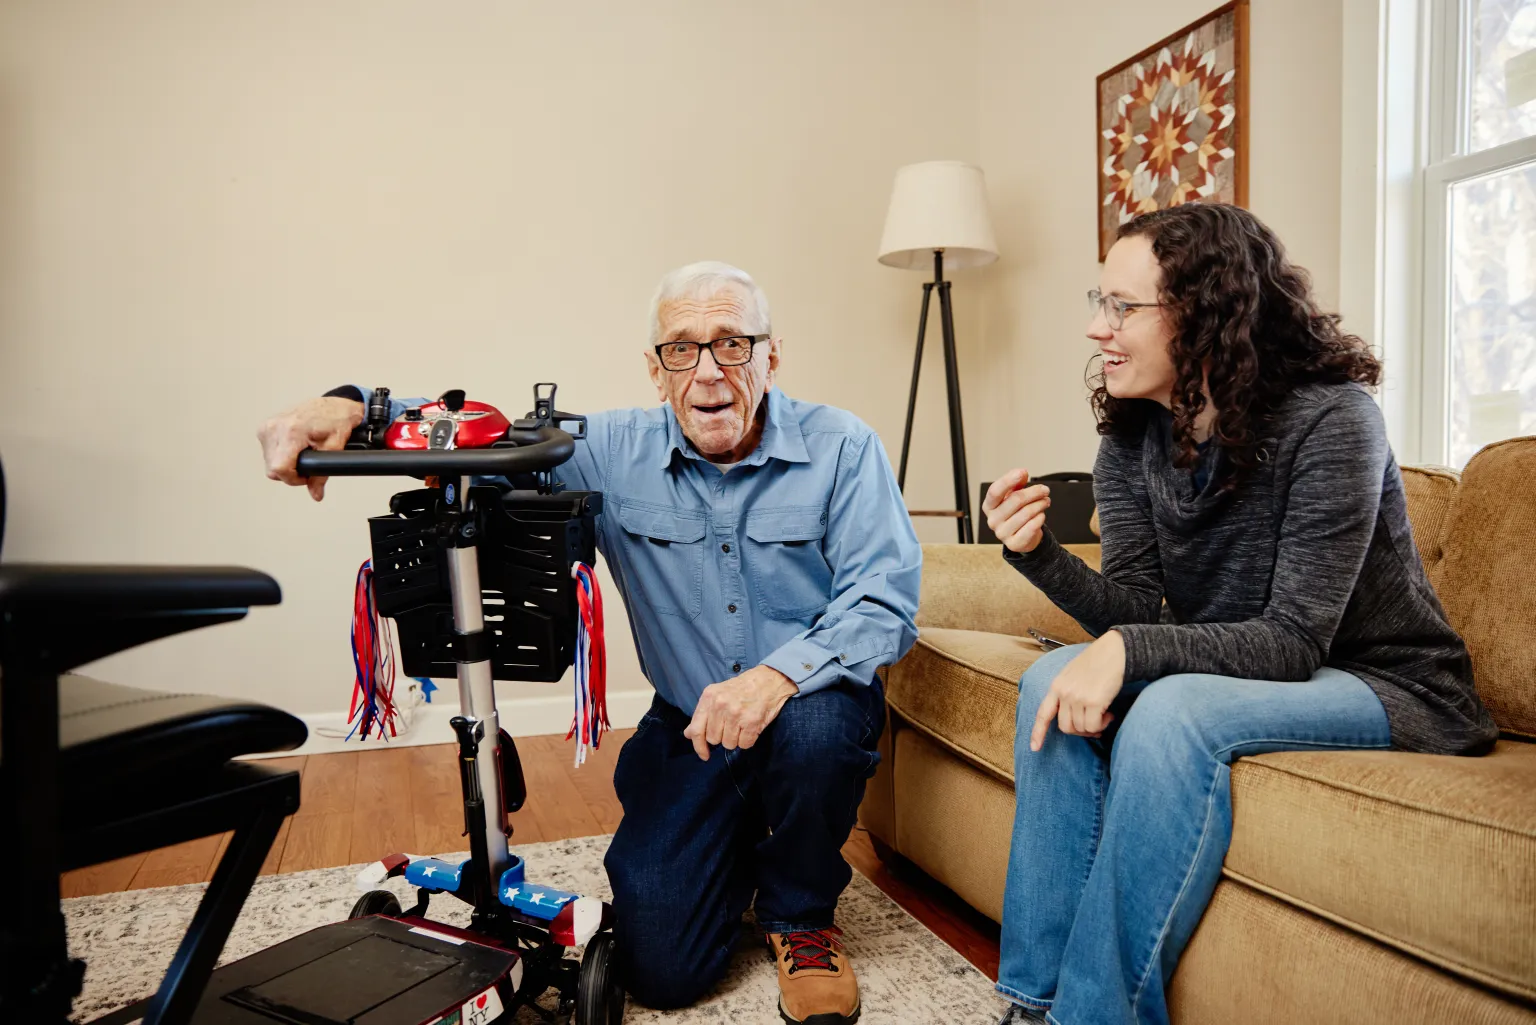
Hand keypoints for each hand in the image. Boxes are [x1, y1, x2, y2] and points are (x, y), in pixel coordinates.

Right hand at [257, 396, 365, 500]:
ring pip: (269, 463)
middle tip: (308, 464)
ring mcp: (267, 426)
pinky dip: (280, 455)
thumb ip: (322, 474)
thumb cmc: (336, 421)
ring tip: (303, 453)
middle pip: (273, 469)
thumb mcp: (334, 448)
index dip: (293, 478)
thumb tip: (316, 494)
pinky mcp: (264, 427)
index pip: (280, 468)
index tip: (306, 476)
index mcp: (291, 431)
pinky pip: (268, 452)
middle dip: (290, 473)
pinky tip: (294, 448)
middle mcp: (274, 427)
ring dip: (285, 464)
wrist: (333, 406)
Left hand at [684, 665, 798, 760]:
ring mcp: (736, 713)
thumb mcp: (717, 694)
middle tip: (731, 725)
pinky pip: (744, 744)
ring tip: (742, 724)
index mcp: (709, 697)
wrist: (769, 680)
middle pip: (713, 739)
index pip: (696, 729)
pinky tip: (750, 727)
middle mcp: (720, 705)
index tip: (704, 755)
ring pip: (728, 744)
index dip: (699, 746)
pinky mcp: (751, 722)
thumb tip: (689, 734)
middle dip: (722, 737)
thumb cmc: (743, 688)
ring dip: (736, 739)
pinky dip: (748, 740)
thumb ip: (702, 714)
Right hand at [982, 469, 1051, 553]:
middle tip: (1045, 490)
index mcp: (989, 506)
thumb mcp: (1013, 495)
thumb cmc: (1016, 512)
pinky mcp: (1014, 543)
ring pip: (1027, 513)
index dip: (1008, 480)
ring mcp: (1002, 533)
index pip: (995, 491)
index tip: (1023, 472)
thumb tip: (1022, 473)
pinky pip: (1032, 527)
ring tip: (1045, 501)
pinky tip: (1041, 515)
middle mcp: (992, 520)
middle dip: (1034, 492)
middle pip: (1016, 500)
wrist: (1021, 536)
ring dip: (1040, 504)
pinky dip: (1040, 518)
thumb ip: (1016, 482)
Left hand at [1029, 630, 1125, 750]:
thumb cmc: (1097, 662)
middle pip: (1065, 727)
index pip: (1043, 713)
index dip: (1038, 732)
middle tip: (1094, 725)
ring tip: (1104, 715)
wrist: (1115, 651)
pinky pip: (1093, 727)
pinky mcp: (1093, 702)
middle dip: (1080, 731)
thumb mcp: (1072, 674)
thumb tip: (1071, 716)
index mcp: (1056, 686)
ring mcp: (1078, 698)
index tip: (1034, 748)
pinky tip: (1109, 714)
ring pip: (1081, 728)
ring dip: (1094, 727)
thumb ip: (1067, 692)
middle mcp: (1064, 693)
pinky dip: (1102, 725)